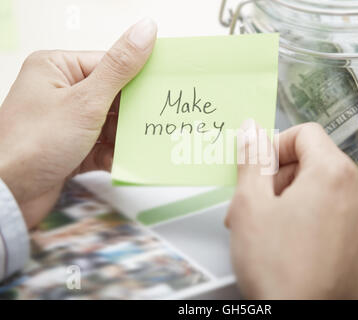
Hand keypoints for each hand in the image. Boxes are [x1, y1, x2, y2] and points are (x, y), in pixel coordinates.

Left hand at [0, 18, 156, 227]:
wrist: (8, 195)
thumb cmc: (32, 144)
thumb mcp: (85, 101)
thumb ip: (120, 67)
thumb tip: (145, 31)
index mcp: (58, 69)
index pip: (111, 64)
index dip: (139, 77)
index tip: (164, 86)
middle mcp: (62, 93)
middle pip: (115, 96)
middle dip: (133, 113)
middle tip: (156, 119)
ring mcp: (68, 122)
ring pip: (112, 124)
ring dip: (126, 137)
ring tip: (141, 144)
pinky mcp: (73, 148)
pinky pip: (104, 146)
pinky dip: (115, 155)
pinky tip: (122, 162)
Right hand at [226, 121, 357, 298]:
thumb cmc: (275, 266)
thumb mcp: (250, 204)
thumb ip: (252, 159)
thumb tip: (252, 130)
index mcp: (335, 174)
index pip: (305, 134)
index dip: (276, 146)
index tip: (260, 170)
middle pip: (316, 163)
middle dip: (281, 178)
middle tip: (256, 205)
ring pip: (326, 192)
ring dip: (295, 201)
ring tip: (270, 229)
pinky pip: (340, 217)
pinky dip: (316, 220)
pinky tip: (293, 244)